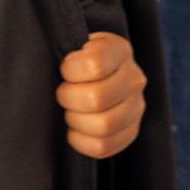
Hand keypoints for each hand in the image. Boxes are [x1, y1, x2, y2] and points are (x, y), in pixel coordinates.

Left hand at [55, 32, 147, 158]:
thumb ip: (66, 49)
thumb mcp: (74, 43)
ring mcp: (136, 106)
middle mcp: (134, 78)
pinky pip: (103, 146)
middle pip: (97, 99)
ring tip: (70, 111)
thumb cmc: (77, 58)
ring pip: (103, 125)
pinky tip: (75, 129)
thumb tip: (54, 67)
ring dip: (76, 121)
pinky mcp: (131, 131)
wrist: (95, 72)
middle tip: (62, 93)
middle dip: (69, 99)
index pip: (95, 64)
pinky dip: (81, 142)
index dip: (70, 70)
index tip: (64, 70)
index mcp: (119, 50)